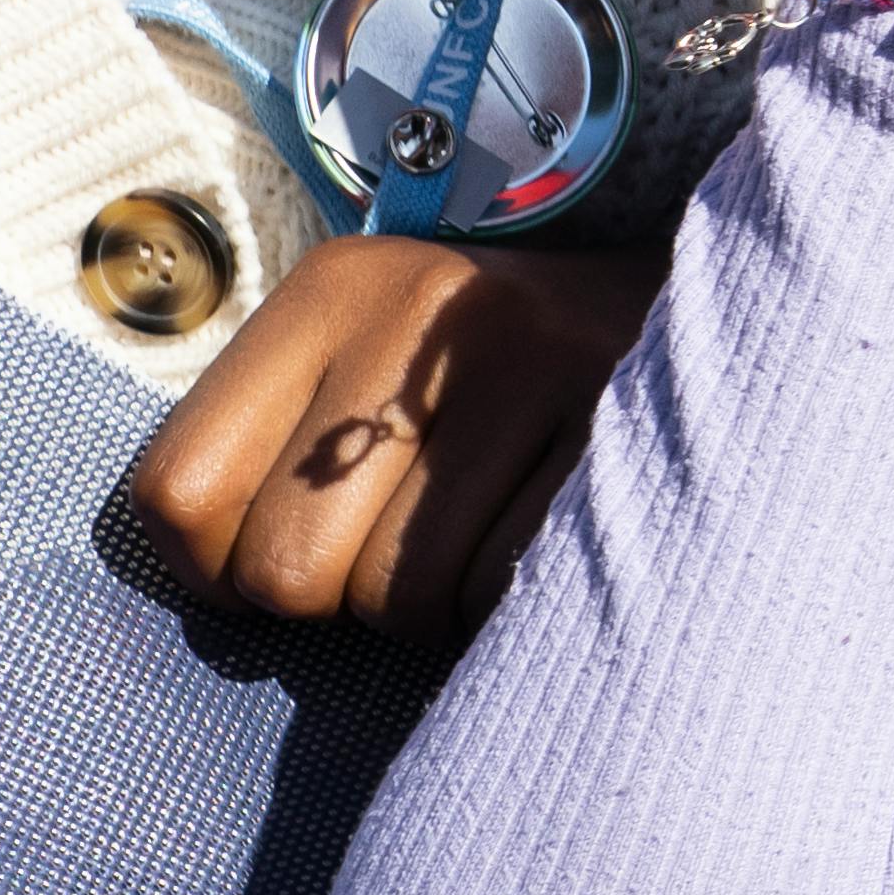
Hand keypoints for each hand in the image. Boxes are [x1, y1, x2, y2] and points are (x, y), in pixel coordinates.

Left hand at [122, 235, 667, 637]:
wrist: (716, 306)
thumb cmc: (499, 375)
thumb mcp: (367, 366)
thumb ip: (269, 455)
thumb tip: (214, 583)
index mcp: (335, 287)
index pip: (177, 490)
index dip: (213, 567)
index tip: (281, 546)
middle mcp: (425, 307)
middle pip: (284, 569)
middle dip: (338, 596)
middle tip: (402, 542)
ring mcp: (533, 359)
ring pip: (397, 597)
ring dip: (430, 606)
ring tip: (477, 533)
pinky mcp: (616, 424)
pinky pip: (500, 593)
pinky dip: (506, 600)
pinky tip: (536, 532)